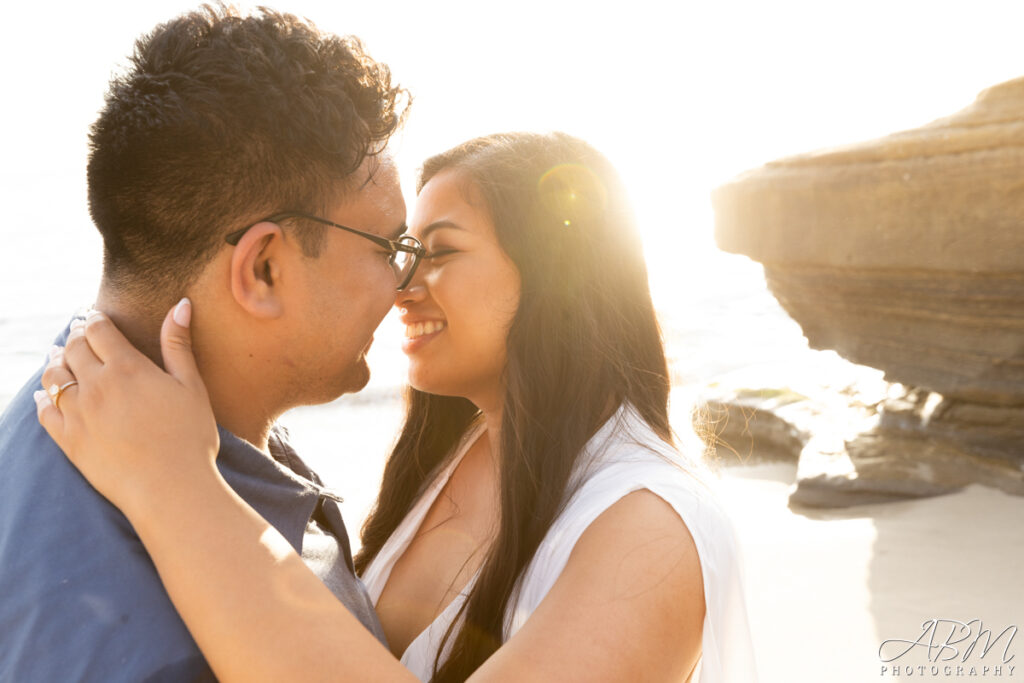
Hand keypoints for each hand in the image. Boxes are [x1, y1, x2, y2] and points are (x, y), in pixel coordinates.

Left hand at [35, 299, 219, 516]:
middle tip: (78, 333)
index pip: (99, 330)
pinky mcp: (68, 440)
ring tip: (59, 357)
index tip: (94, 317)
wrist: (170, 488)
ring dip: (55, 361)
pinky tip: (43, 394)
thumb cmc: (190, 437)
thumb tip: (180, 304)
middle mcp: (96, 385)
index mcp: (127, 368)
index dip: (95, 319)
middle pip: (73, 349)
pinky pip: (44, 411)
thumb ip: (178, 344)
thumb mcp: (191, 386)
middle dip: (74, 337)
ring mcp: (78, 413)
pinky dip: (42, 397)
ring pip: (54, 376)